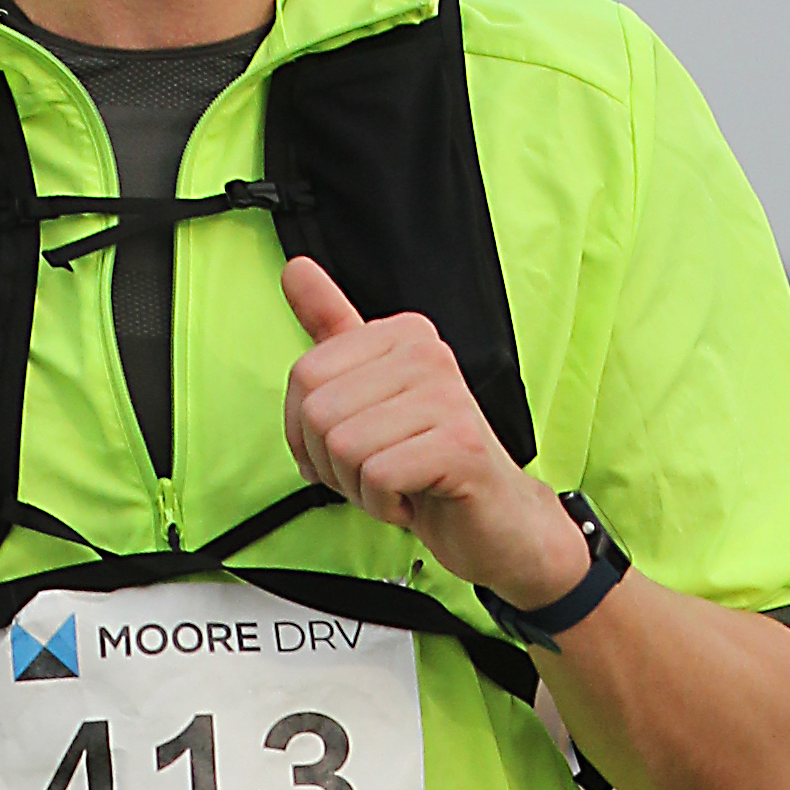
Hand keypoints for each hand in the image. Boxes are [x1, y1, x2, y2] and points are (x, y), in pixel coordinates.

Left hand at [278, 260, 583, 602]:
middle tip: (376, 473)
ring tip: (399, 486)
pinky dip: (383, 506)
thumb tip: (295, 267)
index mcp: (403, 334)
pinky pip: (377, 477)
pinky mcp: (460, 445)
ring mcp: (448, 397)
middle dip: (332, 464)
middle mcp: (428, 353)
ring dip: (358, 489)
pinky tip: (414, 500)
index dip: (305, 432)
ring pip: (344, 448)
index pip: (305, 376)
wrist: (494, 521)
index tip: (347, 449)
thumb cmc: (427, 463)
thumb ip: (334, 328)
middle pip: (319, 414)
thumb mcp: (371, 392)